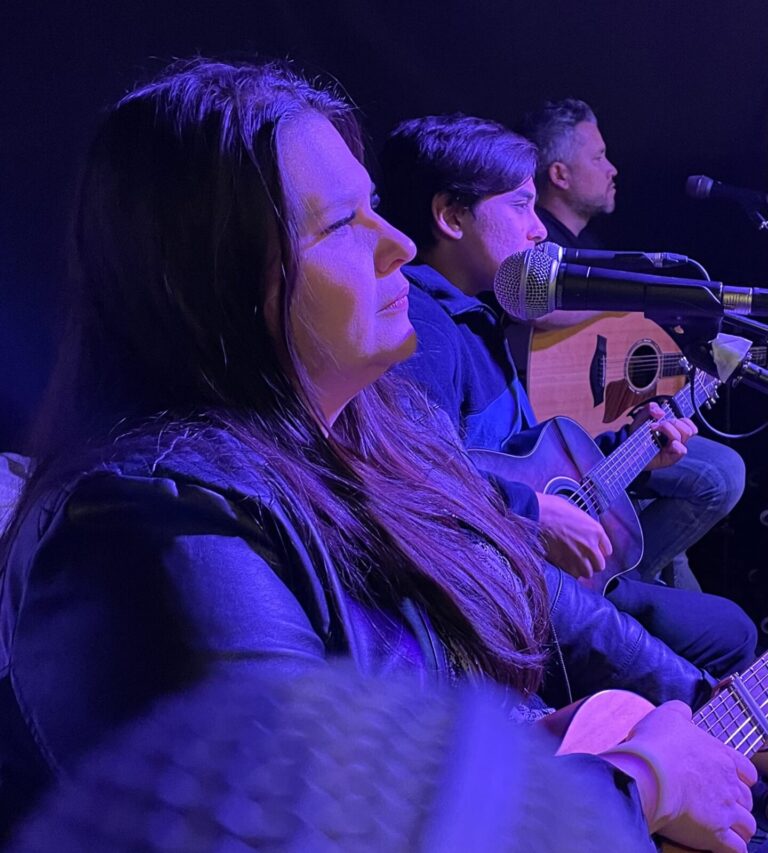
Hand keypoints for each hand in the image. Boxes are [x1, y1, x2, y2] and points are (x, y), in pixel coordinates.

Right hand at [536, 493, 611, 578]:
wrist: (537, 514)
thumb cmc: (554, 508)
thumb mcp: (577, 513)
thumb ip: (586, 527)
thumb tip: (585, 533)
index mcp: (596, 530)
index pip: (608, 550)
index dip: (599, 551)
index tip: (593, 550)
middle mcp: (591, 546)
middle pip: (600, 565)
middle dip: (592, 563)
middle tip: (583, 558)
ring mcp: (578, 556)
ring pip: (588, 573)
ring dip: (582, 569)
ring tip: (573, 563)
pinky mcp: (564, 563)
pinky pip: (573, 574)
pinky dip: (571, 571)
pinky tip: (565, 564)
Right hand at [603, 701, 756, 851]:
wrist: (649, 772)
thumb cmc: (658, 743)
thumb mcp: (668, 714)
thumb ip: (681, 712)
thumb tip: (684, 712)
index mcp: (722, 756)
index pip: (747, 771)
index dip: (741, 777)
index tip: (732, 780)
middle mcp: (729, 785)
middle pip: (747, 800)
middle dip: (738, 803)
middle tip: (723, 804)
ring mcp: (725, 810)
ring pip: (747, 826)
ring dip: (739, 828)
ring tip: (727, 829)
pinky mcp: (715, 833)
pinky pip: (736, 848)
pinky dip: (734, 848)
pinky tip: (725, 847)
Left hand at [630, 402, 697, 471]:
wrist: (627, 448)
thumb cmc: (637, 433)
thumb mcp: (642, 417)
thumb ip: (651, 409)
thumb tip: (660, 412)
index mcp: (674, 430)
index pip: (689, 425)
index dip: (684, 420)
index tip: (668, 418)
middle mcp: (676, 440)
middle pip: (688, 430)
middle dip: (673, 423)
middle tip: (655, 425)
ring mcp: (672, 450)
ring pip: (683, 437)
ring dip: (669, 430)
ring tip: (654, 430)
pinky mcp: (669, 459)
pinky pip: (681, 452)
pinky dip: (678, 446)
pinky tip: (671, 443)